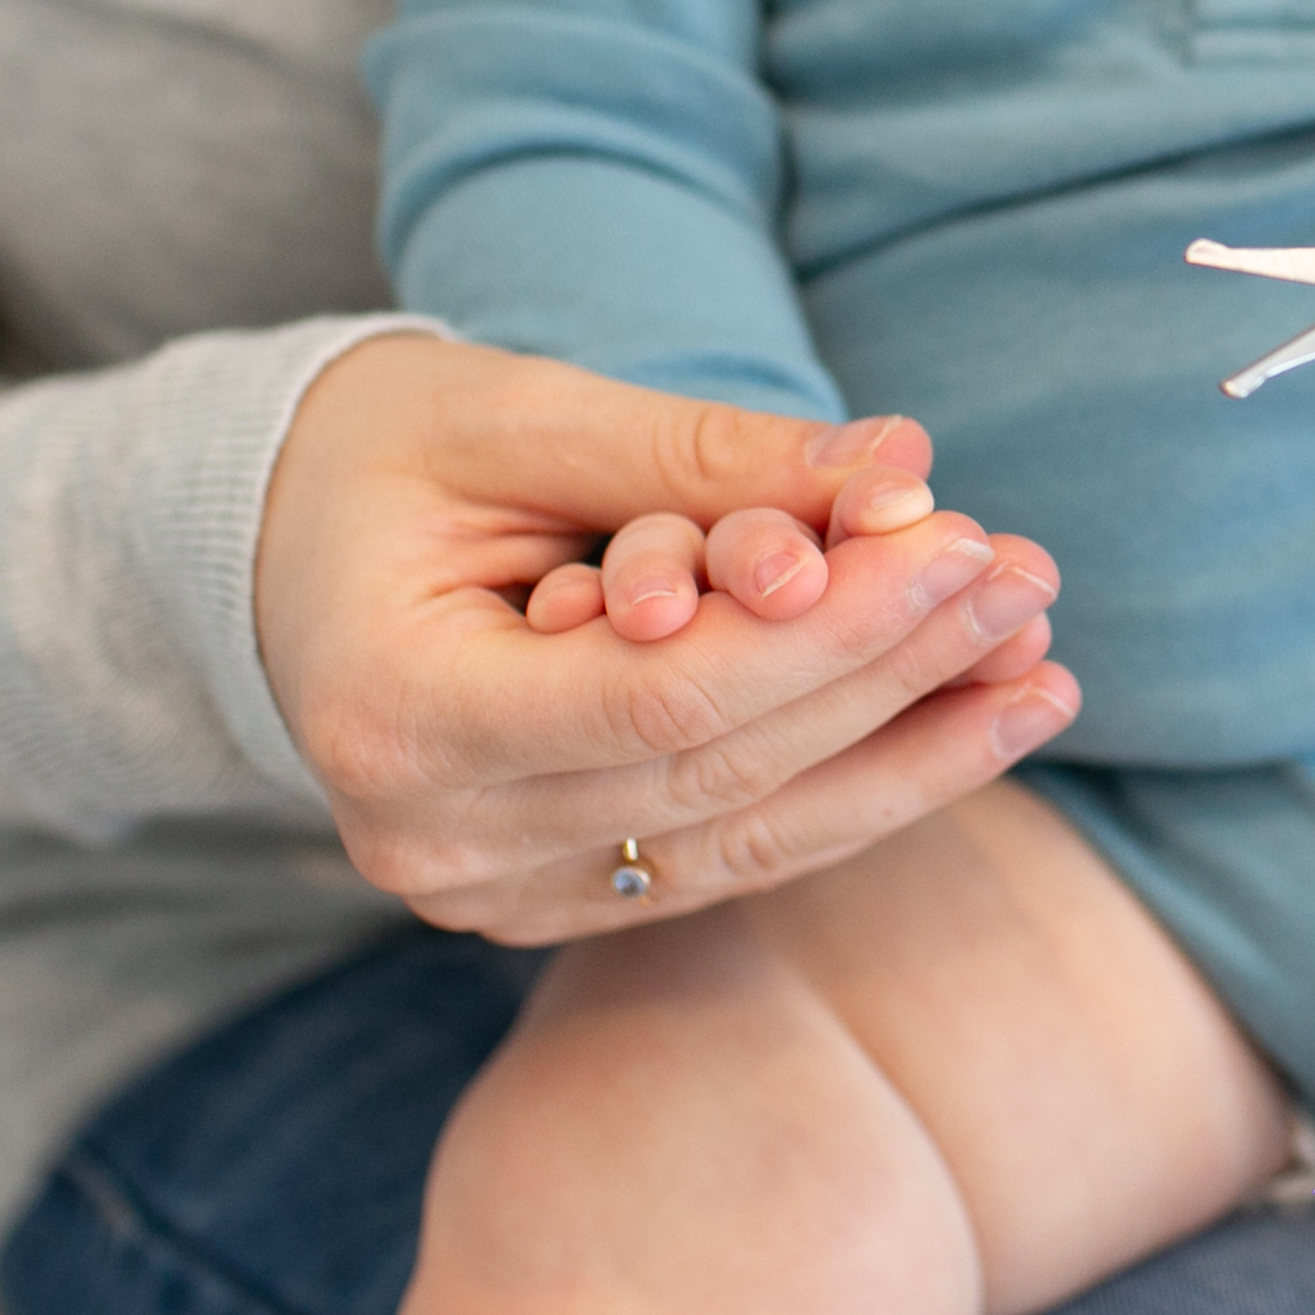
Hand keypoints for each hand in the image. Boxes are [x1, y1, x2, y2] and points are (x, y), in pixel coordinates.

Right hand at [256, 334, 1077, 942]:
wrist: (274, 550)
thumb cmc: (383, 453)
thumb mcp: (523, 416)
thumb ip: (701, 454)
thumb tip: (903, 466)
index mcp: (398, 718)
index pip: (664, 696)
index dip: (830, 630)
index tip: (963, 542)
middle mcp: (440, 843)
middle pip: (725, 770)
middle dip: (895, 674)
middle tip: (1030, 585)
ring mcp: (497, 894)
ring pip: (753, 836)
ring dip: (913, 751)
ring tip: (1040, 667)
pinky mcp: (558, 898)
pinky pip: (734, 850)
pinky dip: (857, 784)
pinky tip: (968, 721)